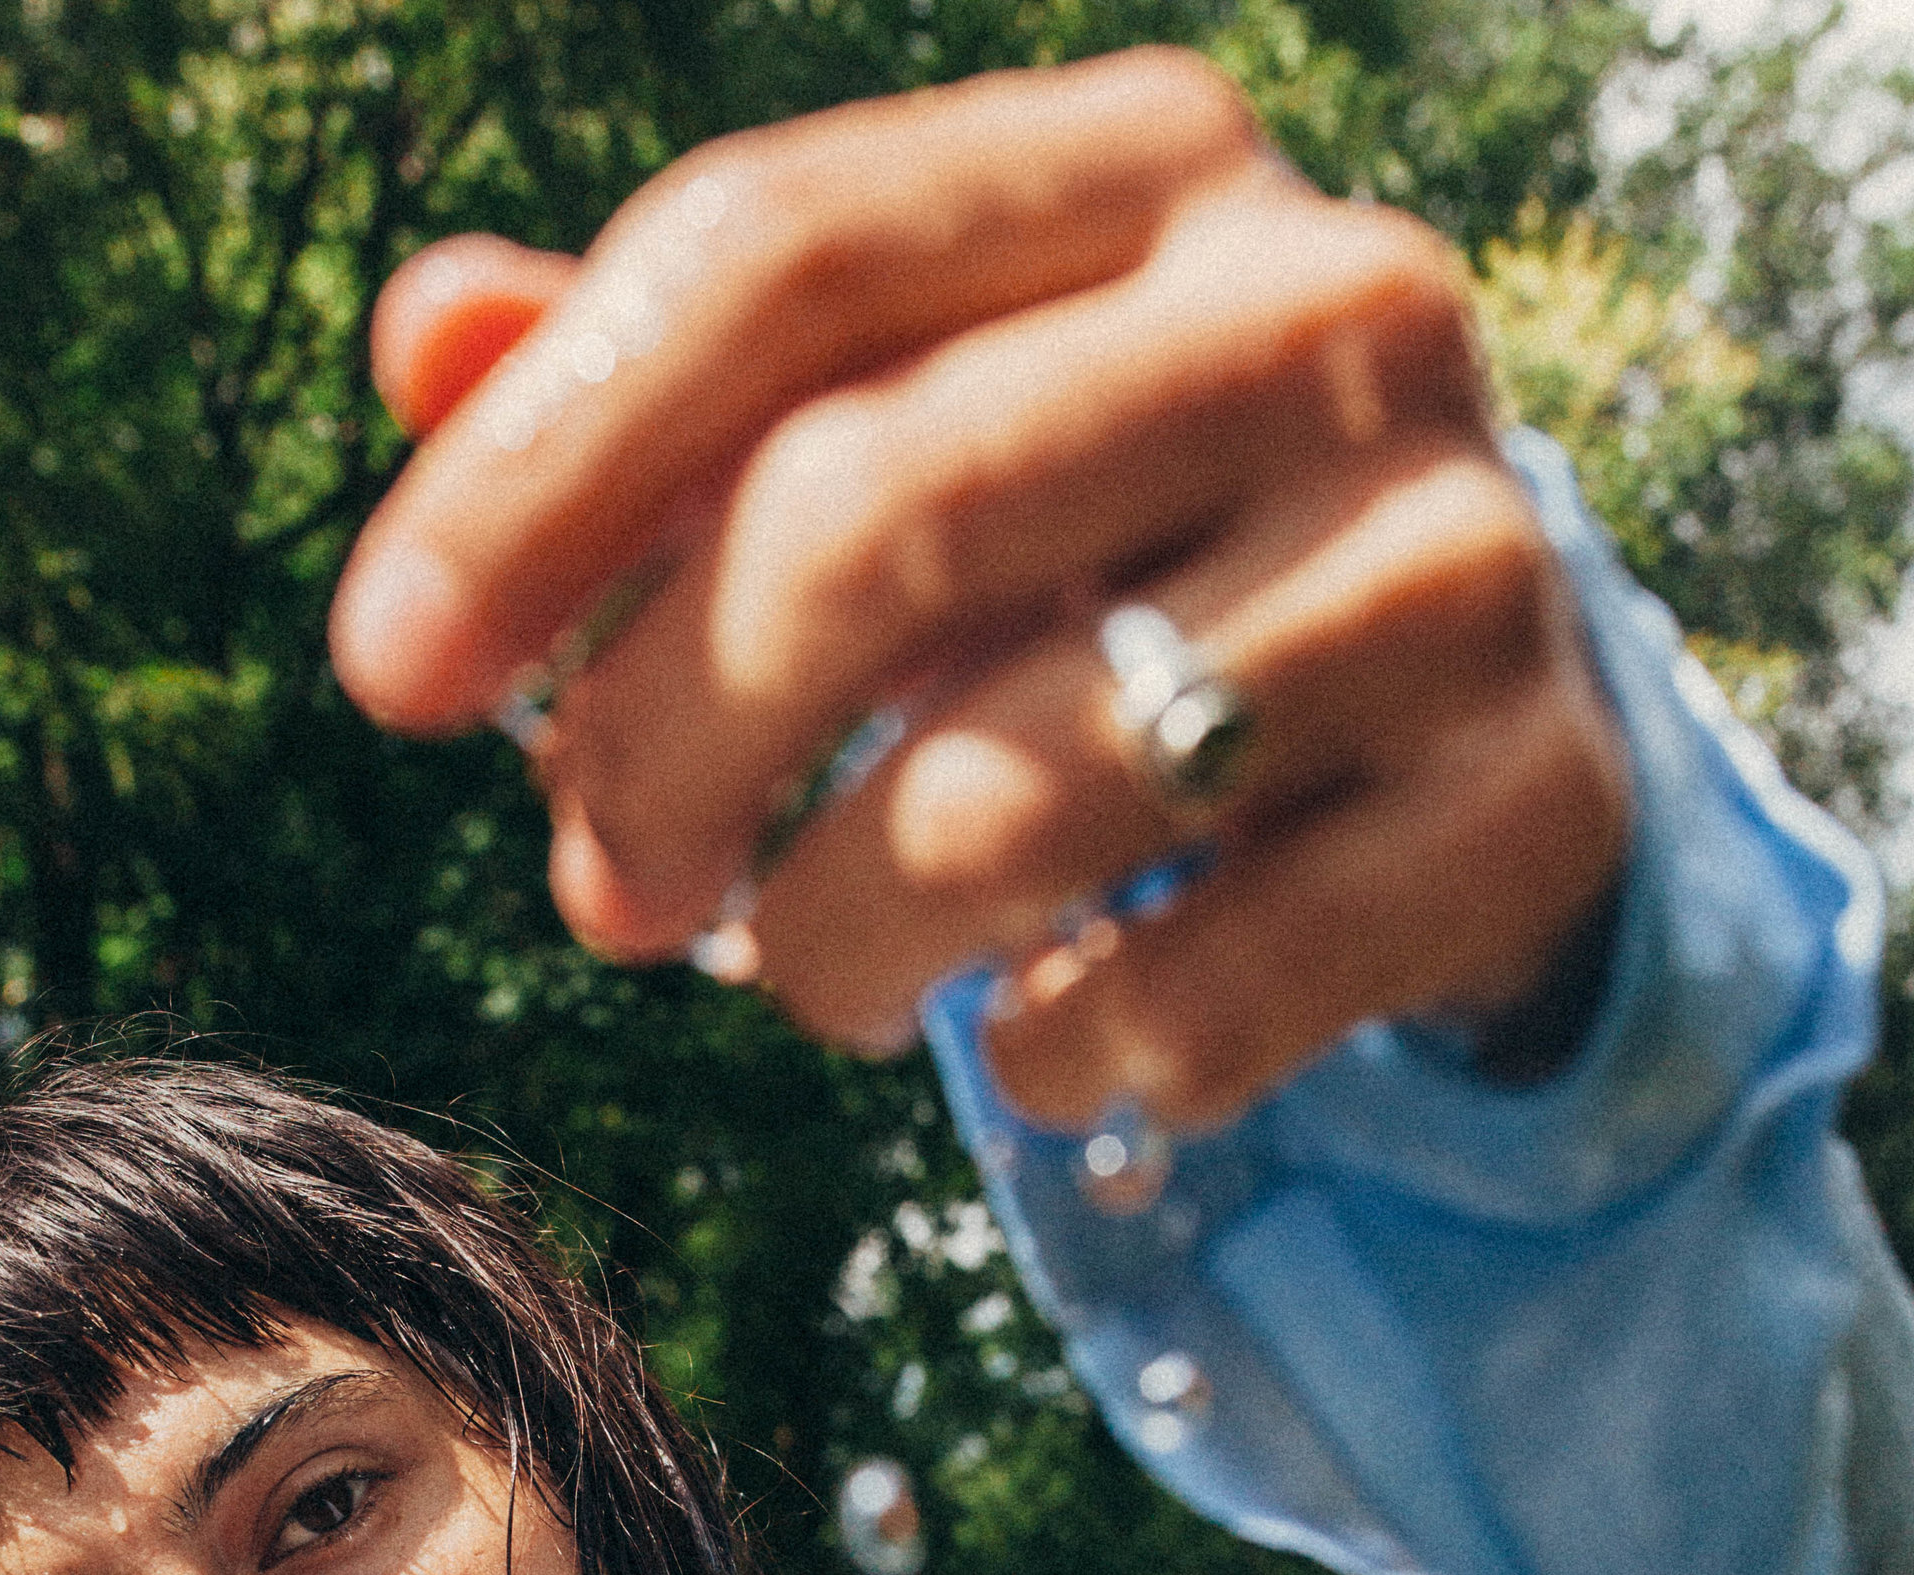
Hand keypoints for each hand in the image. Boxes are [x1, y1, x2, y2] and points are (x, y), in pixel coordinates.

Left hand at [329, 55, 1631, 1133]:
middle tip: (605, 897)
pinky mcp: (1529, 813)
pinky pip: (1193, 1000)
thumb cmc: (1113, 572)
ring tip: (805, 975)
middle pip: (869, 516)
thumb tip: (425, 338)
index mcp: (1144, 172)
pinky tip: (1028, 1042)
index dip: (538, 476)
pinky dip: (1051, 1063)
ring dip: (830, 945)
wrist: (1470, 736)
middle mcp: (1330, 310)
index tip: (384, 681)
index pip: (774, 253)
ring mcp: (1464, 561)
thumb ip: (677, 395)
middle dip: (662, 750)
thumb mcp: (903, 442)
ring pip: (1016, 792)